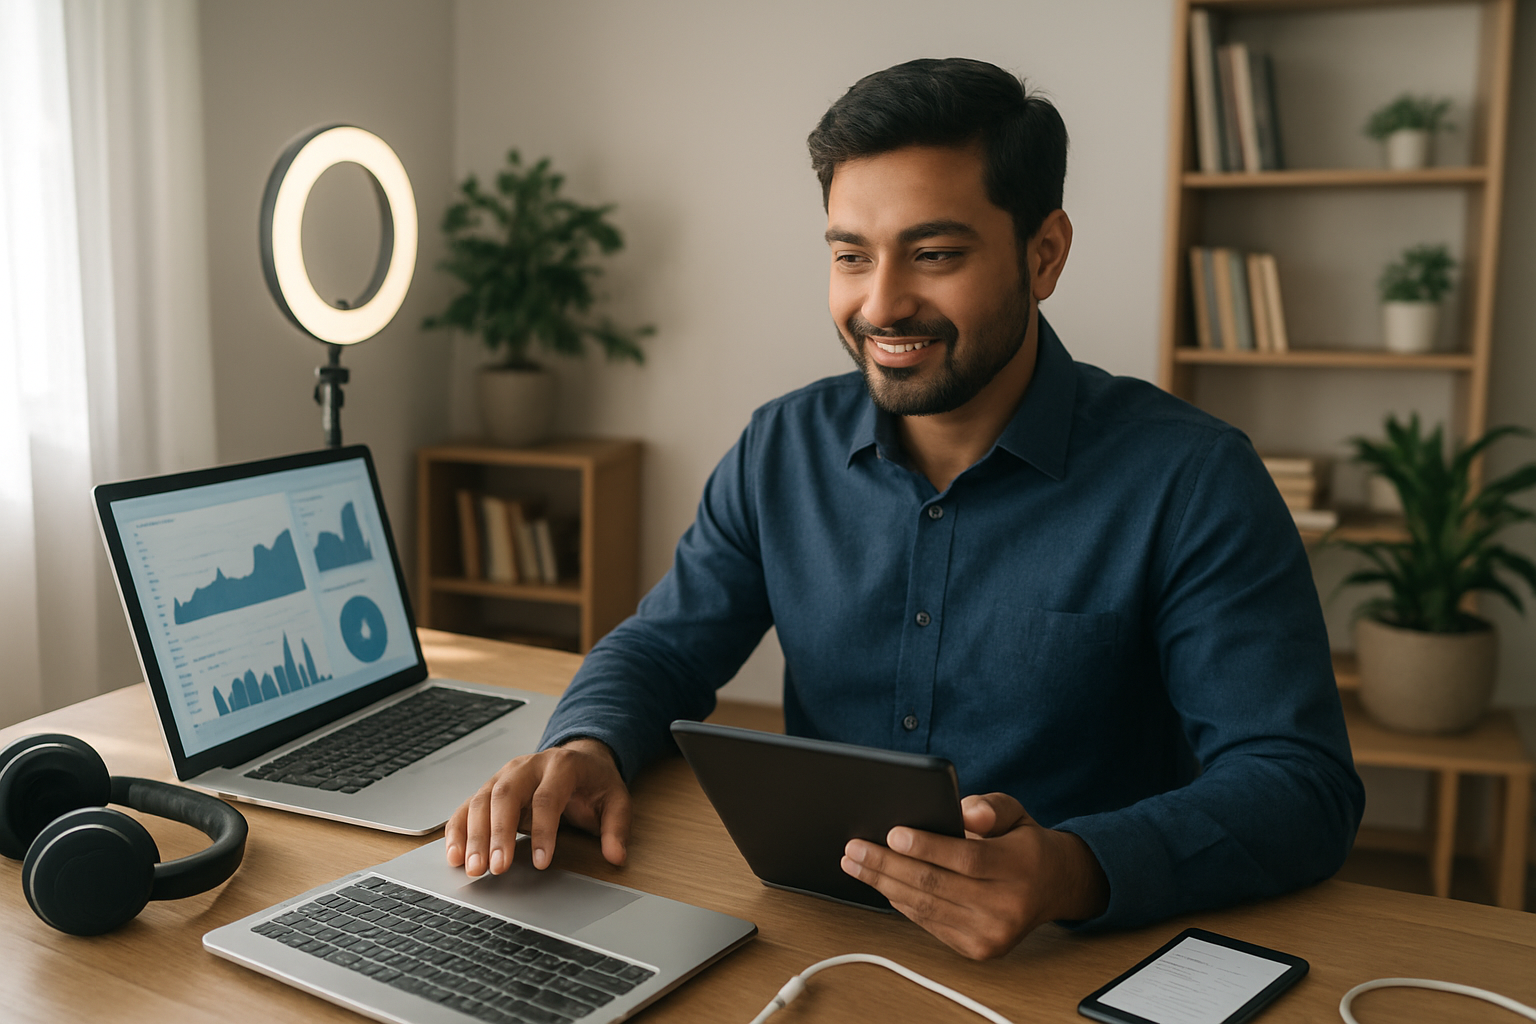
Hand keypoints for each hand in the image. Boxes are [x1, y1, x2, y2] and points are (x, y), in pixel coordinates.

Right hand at [445, 738, 629, 877]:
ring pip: (481, 800)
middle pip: (506, 796)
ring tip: (472, 868)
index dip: (543, 831)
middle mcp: (528, 766)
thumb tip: (616, 856)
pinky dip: (458, 830)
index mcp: (561, 765)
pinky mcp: (490, 787)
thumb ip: (616, 827)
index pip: (547, 798)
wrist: (580, 757)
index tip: (541, 862)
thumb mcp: (616, 799)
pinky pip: (468, 806)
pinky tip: (456, 854)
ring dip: (474, 835)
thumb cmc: (594, 781)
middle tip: (495, 868)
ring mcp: (505, 774)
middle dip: (498, 834)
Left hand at [840, 792, 1108, 959]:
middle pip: (936, 886)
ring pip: (927, 908)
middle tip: (854, 849)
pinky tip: (883, 884)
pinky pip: (930, 924)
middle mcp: (1008, 907)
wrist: (1054, 886)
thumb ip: (989, 807)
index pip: (966, 859)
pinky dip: (901, 903)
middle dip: (888, 866)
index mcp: (1019, 867)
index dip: (926, 847)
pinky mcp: (978, 950)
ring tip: (856, 864)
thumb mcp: (1014, 812)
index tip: (892, 834)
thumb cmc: (1023, 843)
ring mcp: (992, 935)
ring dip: (884, 885)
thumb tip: (965, 813)